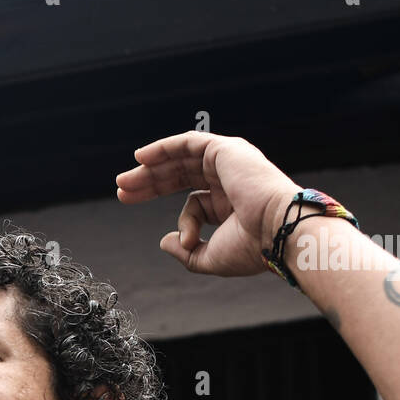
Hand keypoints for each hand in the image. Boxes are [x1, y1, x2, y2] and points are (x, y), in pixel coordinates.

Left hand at [116, 131, 300, 276]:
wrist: (277, 231)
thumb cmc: (252, 247)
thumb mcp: (210, 257)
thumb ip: (185, 251)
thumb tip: (164, 241)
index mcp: (231, 204)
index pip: (193, 201)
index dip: (176, 216)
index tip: (175, 237)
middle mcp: (230, 180)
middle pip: (180, 177)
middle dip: (150, 184)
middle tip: (122, 191)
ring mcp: (229, 162)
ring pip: (181, 160)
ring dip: (150, 169)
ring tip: (124, 180)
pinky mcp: (225, 150)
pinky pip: (188, 142)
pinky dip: (164, 148)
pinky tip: (141, 158)